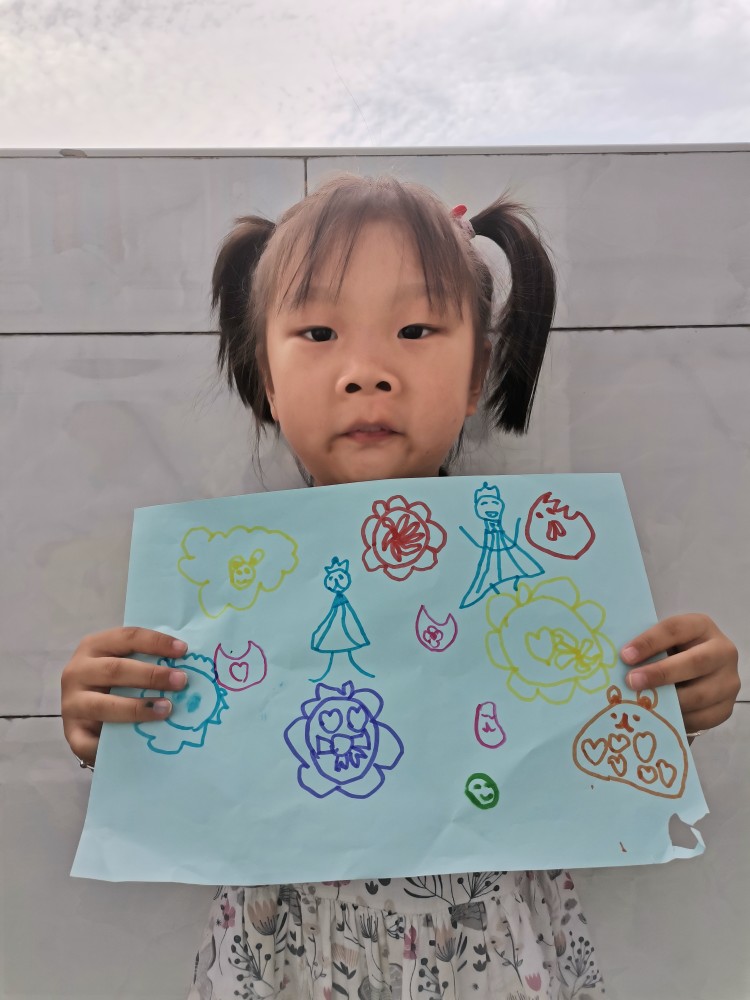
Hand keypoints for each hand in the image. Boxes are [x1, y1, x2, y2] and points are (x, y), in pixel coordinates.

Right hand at [61, 627, 188, 767]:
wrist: (86, 713)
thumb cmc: (114, 682)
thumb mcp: (125, 663)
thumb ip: (148, 660)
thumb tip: (185, 665)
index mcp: (94, 646)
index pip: (126, 637)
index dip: (156, 642)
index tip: (183, 650)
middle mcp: (77, 672)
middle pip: (116, 670)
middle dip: (151, 675)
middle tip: (181, 681)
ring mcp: (71, 703)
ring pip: (103, 705)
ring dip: (137, 708)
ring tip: (166, 709)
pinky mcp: (72, 733)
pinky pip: (90, 741)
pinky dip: (114, 743)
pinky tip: (137, 743)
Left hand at [622, 613, 739, 733]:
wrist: (699, 675)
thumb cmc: (672, 653)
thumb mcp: (663, 643)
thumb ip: (647, 649)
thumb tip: (617, 664)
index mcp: (701, 626)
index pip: (676, 629)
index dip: (649, 642)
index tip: (625, 655)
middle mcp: (722, 651)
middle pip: (695, 662)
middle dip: (661, 673)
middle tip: (632, 681)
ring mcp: (728, 680)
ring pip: (700, 694)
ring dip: (669, 701)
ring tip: (643, 704)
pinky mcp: (727, 707)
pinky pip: (704, 717)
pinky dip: (680, 719)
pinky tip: (661, 717)